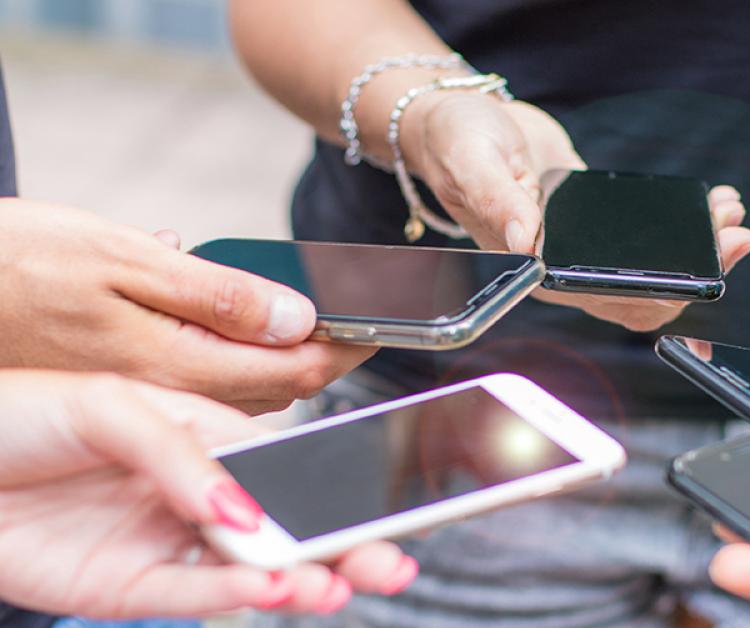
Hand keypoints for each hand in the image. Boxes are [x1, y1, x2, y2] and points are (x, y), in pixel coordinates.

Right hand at [0, 200, 375, 413]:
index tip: (387, 324)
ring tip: (322, 328)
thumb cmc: (17, 265)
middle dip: (329, 358)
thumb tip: (302, 317)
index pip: (298, 370)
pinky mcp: (129, 393)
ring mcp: (151, 400)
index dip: (351, 346)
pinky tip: (242, 327)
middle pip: (281, 387)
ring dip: (289, 361)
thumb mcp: (123, 261)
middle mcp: (173, 396)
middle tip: (367, 324)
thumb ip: (219, 297)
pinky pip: (205, 383)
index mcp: (181, 366)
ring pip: (246, 390)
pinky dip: (240, 357)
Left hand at [0, 371, 415, 617]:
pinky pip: (193, 595)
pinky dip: (237, 598)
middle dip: (342, 545)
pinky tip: (275, 591)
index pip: (288, 459)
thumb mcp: (108, 406)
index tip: (383, 500)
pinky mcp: (127, 588)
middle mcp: (194, 492)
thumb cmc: (17, 413)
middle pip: (284, 522)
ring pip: (249, 568)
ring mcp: (164, 542)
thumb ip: (182, 454)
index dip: (337, 481)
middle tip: (388, 565)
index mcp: (203, 435)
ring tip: (337, 585)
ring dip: (299, 579)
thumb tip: (245, 509)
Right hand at [400, 93, 749, 331]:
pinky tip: (711, 203)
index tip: (702, 271)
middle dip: (696, 269)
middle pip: (641, 290)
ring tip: (730, 214)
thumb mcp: (472, 163)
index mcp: (534, 268)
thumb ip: (498, 201)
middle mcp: (563, 267)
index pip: (606, 300)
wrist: (460, 119)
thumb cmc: (455, 143)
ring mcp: (584, 246)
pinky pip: (648, 235)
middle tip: (736, 236)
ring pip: (651, 265)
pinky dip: (683, 224)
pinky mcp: (598, 222)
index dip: (658, 294)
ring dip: (698, 247)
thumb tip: (529, 241)